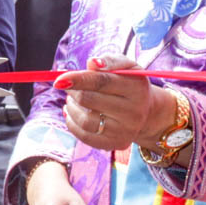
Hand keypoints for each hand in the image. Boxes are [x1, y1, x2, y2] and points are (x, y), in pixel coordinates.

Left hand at [54, 55, 171, 151]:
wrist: (146, 111)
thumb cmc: (129, 83)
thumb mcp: (126, 66)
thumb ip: (110, 61)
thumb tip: (92, 63)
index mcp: (136, 88)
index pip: (102, 82)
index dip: (78, 79)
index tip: (59, 80)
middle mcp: (133, 112)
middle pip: (89, 100)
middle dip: (72, 91)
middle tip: (68, 86)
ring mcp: (125, 130)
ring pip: (85, 120)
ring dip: (71, 107)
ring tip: (72, 99)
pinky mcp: (116, 143)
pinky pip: (85, 136)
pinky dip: (72, 123)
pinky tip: (72, 113)